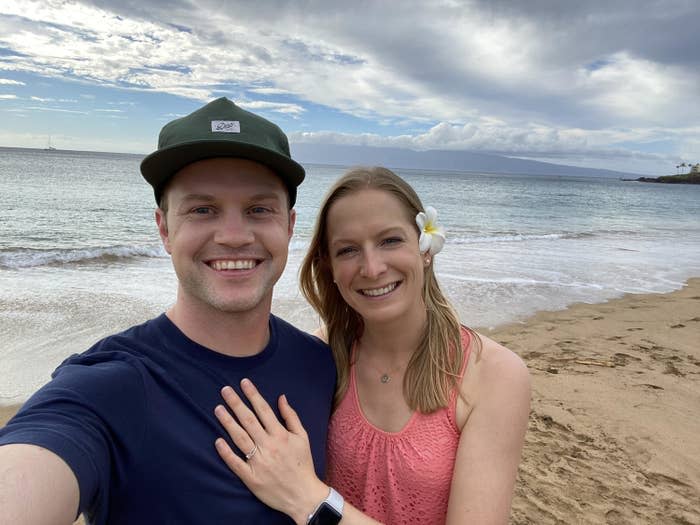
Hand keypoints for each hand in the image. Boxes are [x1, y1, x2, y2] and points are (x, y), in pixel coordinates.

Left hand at [214, 379, 328, 524]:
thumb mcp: (302, 437)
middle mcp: (268, 446)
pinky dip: (226, 452)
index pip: (263, 410)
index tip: (244, 382)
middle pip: (248, 420)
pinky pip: (236, 463)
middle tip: (225, 390)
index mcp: (281, 435)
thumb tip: (281, 397)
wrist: (303, 495)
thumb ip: (291, 416)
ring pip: (240, 438)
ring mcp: (258, 462)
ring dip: (228, 422)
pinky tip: (217, 441)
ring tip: (218, 409)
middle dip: (236, 403)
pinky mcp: (251, 478)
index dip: (253, 395)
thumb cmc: (302, 463)